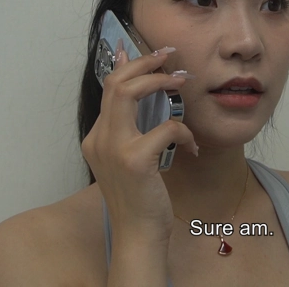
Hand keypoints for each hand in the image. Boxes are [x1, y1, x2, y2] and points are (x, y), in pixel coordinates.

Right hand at [82, 41, 196, 241]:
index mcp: (96, 138)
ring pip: (129, 93)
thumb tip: (145, 96)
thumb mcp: (130, 158)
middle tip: (168, 57)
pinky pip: (166, 128)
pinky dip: (184, 133)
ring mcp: (114, 149)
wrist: (138, 235)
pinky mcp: (135, 160)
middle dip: (144, 64)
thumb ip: (134, 129)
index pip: (108, 88)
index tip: (148, 53)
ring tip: (181, 82)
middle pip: (115, 83)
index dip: (129, 65)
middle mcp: (99, 139)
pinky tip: (192, 148)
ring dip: (159, 82)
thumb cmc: (140, 198)